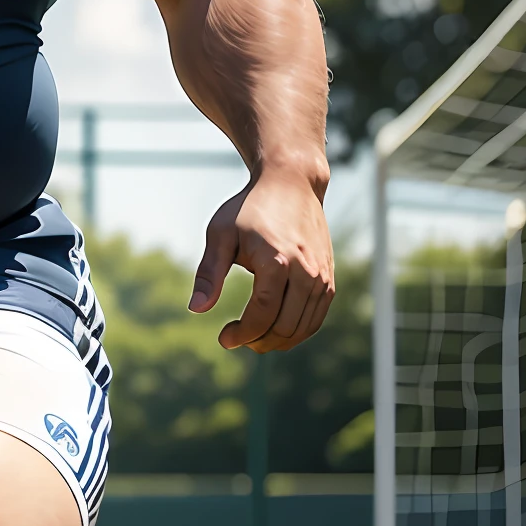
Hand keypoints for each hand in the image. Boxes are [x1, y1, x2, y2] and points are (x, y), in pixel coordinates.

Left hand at [189, 171, 334, 352]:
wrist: (292, 184)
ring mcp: (322, 277)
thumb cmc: (250, 209)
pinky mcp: (329, 279)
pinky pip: (315, 319)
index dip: (242, 334)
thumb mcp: (220, 234)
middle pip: (284, 327)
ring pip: (302, 328)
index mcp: (278, 261)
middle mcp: (306, 272)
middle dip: (258, 341)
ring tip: (253, 336)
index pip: (263, 315)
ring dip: (277, 341)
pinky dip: (295, 331)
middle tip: (237, 337)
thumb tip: (196, 309)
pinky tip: (274, 327)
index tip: (224, 339)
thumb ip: (209, 273)